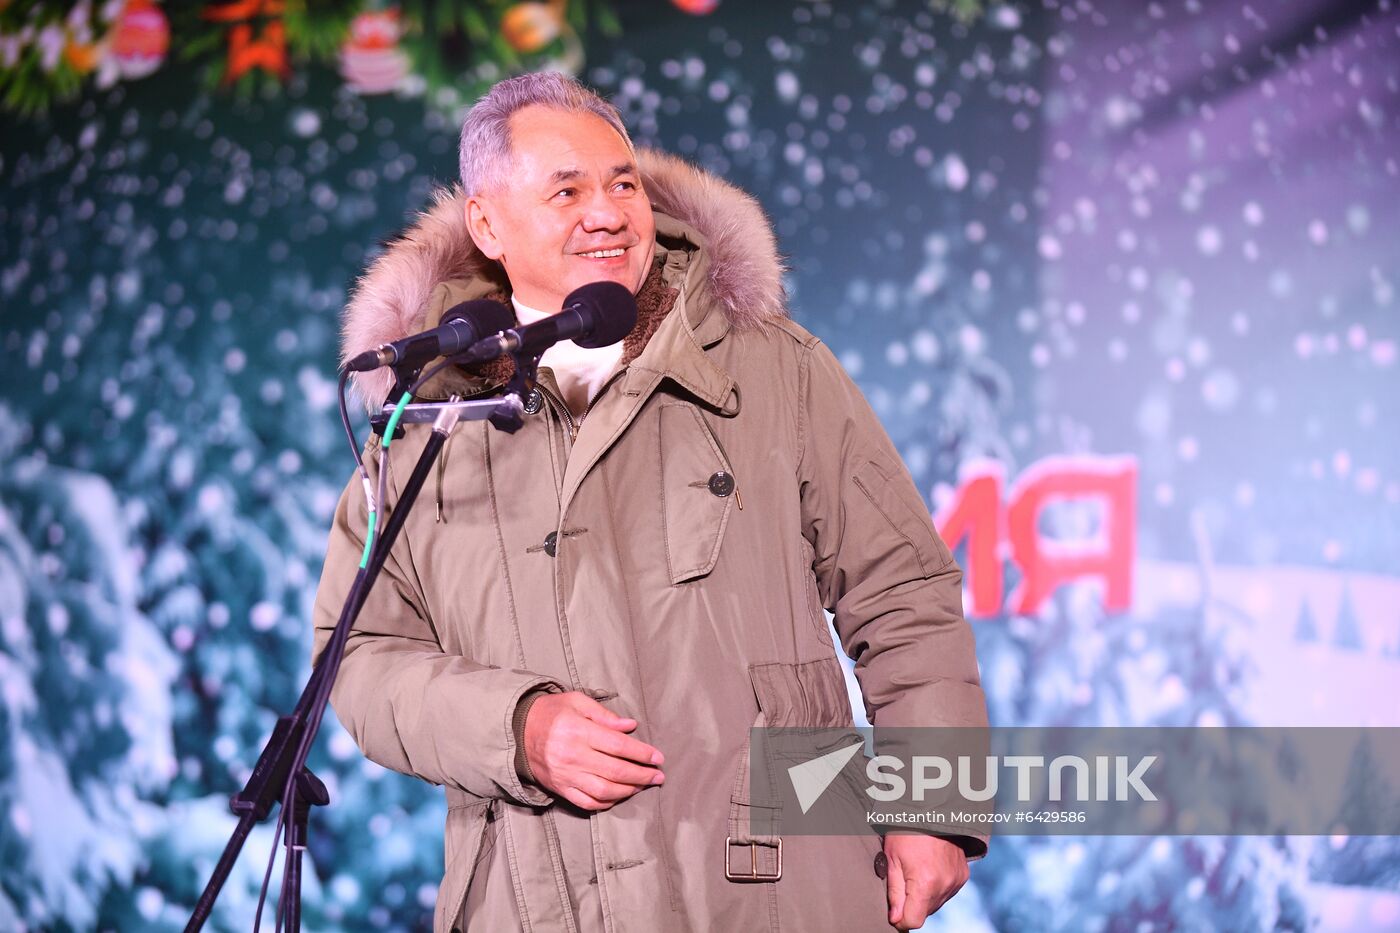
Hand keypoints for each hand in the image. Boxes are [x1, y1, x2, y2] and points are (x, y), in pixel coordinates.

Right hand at [522, 692, 664, 810]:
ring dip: (629, 791)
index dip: (642, 753)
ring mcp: (566, 776)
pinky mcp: (560, 789)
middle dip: (642, 775)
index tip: (658, 757)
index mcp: (578, 731)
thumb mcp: (577, 702)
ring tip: (642, 785)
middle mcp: (573, 756)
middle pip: (616, 771)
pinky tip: (619, 796)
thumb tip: (631, 726)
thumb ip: (605, 715)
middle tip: (658, 775)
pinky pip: (587, 803)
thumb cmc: (552, 712)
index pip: (619, 746)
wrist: (518, 732)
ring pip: (604, 791)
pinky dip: (606, 803)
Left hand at [882, 833, 968, 929]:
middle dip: (912, 904)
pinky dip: (937, 886)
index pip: (914, 920)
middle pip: (925, 912)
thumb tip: (895, 919)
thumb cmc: (906, 830)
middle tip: (904, 878)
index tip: (894, 911)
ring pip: (936, 903)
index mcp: (925, 883)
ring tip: (917, 870)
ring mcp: (956, 881)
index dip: (901, 920)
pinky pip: (947, 892)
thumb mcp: (892, 859)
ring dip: (924, 895)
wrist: (932, 809)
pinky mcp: (962, 875)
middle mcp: (945, 885)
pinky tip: (929, 868)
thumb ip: (895, 893)